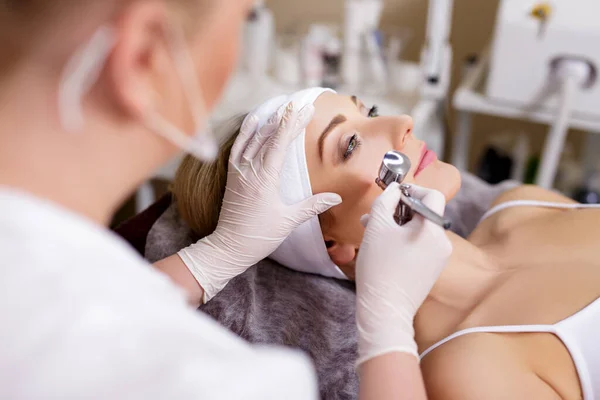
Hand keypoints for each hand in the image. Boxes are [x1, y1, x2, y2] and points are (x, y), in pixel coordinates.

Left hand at [178, 103, 341, 302]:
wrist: (229, 246)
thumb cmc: (259, 235)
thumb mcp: (288, 221)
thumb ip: (311, 206)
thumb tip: (336, 198)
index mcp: (265, 178)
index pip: (280, 143)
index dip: (293, 124)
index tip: (305, 110)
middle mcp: (249, 170)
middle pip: (269, 136)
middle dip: (286, 119)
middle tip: (301, 105)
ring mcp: (238, 171)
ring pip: (253, 138)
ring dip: (269, 121)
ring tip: (283, 108)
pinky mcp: (232, 175)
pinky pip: (239, 146)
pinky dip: (247, 132)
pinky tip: (253, 122)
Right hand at [355, 183, 451, 364]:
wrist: (385, 310)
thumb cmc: (379, 268)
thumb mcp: (376, 227)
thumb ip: (384, 201)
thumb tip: (393, 190)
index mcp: (432, 229)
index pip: (432, 195)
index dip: (412, 189)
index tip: (393, 195)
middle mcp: (442, 242)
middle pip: (424, 213)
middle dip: (399, 210)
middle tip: (376, 215)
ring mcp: (439, 258)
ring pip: (420, 230)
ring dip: (398, 226)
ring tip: (374, 233)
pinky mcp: (432, 270)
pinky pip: (421, 246)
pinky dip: (404, 241)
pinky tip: (384, 249)